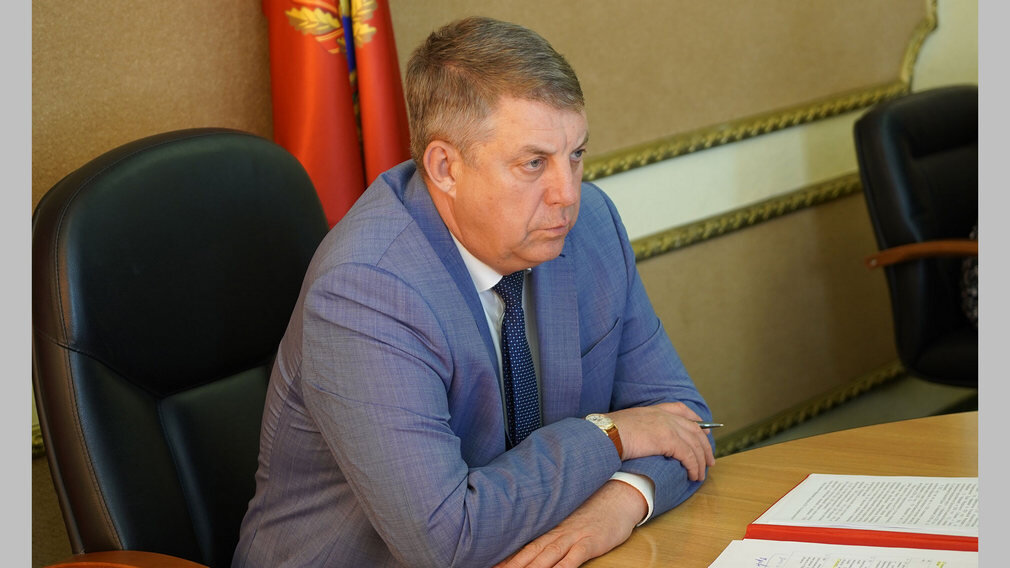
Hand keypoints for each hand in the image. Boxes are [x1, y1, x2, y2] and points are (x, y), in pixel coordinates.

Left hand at [493, 480, 645, 567]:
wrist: (620, 495)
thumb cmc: (595, 510)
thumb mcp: (569, 519)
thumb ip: (553, 532)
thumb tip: (537, 544)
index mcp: (550, 528)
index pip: (523, 545)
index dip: (506, 557)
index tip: (489, 564)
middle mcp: (557, 532)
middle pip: (529, 552)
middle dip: (510, 565)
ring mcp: (573, 537)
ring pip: (546, 556)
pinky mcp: (590, 542)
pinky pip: (574, 558)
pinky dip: (562, 567)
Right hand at [607, 402, 715, 480]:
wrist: (605, 434)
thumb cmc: (609, 433)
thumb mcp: (627, 424)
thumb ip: (640, 428)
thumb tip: (643, 440)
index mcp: (654, 410)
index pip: (681, 409)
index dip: (696, 420)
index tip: (704, 428)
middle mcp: (664, 416)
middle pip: (694, 429)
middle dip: (705, 446)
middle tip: (709, 460)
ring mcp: (668, 426)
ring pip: (694, 444)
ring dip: (701, 461)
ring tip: (701, 474)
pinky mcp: (668, 439)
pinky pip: (688, 455)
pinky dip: (694, 466)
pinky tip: (693, 475)